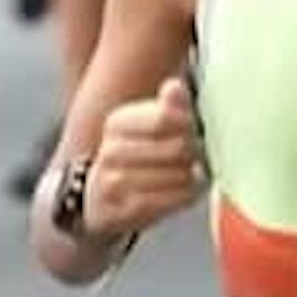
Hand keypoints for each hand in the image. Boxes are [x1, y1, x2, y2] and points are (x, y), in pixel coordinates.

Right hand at [86, 75, 207, 234]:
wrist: (98, 201)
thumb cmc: (137, 157)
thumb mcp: (148, 125)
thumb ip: (169, 105)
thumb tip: (174, 86)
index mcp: (118, 122)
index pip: (165, 116)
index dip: (189, 123)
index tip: (194, 128)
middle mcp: (111, 150)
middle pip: (177, 147)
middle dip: (196, 152)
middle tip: (198, 155)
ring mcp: (115, 182)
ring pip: (178, 176)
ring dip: (193, 177)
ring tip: (190, 174)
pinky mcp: (125, 210)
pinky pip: (172, 200)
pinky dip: (186, 195)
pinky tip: (186, 190)